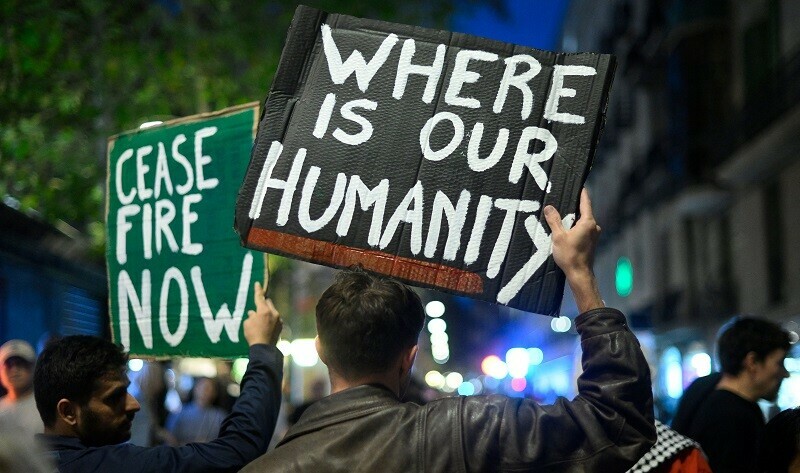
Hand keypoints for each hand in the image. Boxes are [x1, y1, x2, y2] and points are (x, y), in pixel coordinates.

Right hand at [243, 281, 282, 345]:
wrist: (264, 348)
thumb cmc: (253, 335)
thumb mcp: (247, 324)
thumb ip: (251, 316)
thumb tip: (253, 313)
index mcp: (264, 310)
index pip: (260, 297)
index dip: (258, 290)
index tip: (258, 283)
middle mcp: (273, 313)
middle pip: (268, 303)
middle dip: (263, 304)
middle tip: (257, 308)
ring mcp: (279, 319)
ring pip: (272, 311)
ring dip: (267, 313)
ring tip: (261, 320)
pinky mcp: (281, 326)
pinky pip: (275, 319)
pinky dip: (270, 320)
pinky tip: (266, 326)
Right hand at [544, 188, 602, 311]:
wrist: (579, 274)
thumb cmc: (570, 255)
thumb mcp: (558, 236)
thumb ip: (554, 220)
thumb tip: (549, 207)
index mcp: (588, 222)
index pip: (585, 202)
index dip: (582, 193)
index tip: (579, 184)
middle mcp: (594, 226)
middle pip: (584, 211)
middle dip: (574, 205)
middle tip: (564, 198)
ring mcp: (594, 234)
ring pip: (583, 221)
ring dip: (574, 217)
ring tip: (562, 213)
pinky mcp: (591, 242)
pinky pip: (583, 228)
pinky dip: (575, 226)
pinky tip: (566, 228)